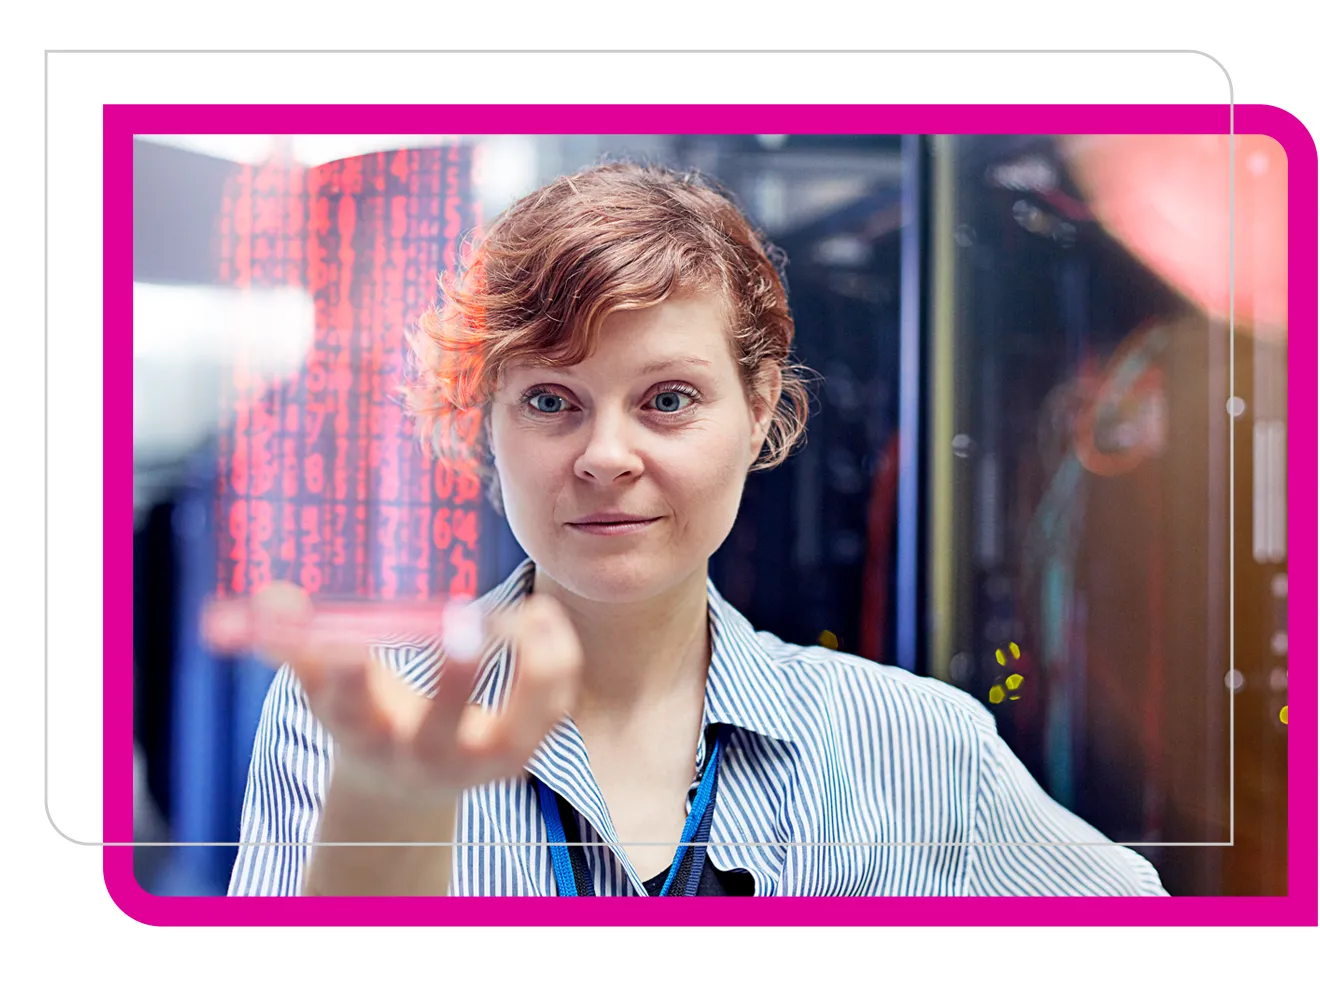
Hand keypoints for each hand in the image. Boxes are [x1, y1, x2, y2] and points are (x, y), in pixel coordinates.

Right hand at [202, 585, 581, 804]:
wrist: (406, 779)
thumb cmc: (365, 714)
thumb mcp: (322, 686)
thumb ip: (295, 640)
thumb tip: (272, 597)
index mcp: (369, 736)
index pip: (352, 711)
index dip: (348, 678)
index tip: (352, 641)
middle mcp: (425, 757)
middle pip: (440, 733)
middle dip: (453, 685)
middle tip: (463, 630)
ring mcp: (479, 760)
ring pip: (517, 727)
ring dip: (530, 668)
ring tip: (529, 612)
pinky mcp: (522, 750)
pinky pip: (554, 708)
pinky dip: (557, 660)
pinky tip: (544, 616)